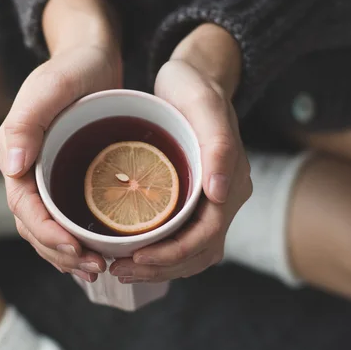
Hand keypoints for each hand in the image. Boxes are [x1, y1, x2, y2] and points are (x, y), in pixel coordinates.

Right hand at [0, 0, 121, 281]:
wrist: (90, 59)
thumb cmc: (71, 70)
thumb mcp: (49, 88)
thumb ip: (25, 124)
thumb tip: (11, 167)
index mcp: (17, 154)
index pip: (24, 206)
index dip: (46, 233)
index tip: (74, 249)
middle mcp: (28, 171)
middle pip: (35, 225)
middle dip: (61, 252)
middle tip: (95, 268)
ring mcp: (48, 177)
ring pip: (50, 227)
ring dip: (69, 254)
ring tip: (98, 269)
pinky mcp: (68, 178)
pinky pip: (67, 217)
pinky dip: (78, 239)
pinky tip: (96, 253)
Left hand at [110, 25, 251, 282]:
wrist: (194, 78)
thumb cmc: (196, 88)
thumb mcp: (205, 105)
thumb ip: (219, 145)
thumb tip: (218, 193)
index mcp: (231, 184)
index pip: (206, 238)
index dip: (173, 255)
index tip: (136, 258)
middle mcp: (223, 199)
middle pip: (197, 252)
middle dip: (160, 269)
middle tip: (118, 271)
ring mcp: (208, 201)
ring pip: (188, 251)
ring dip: (157, 267)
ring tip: (119, 269)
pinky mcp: (191, 198)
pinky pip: (178, 236)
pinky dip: (157, 251)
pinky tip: (129, 251)